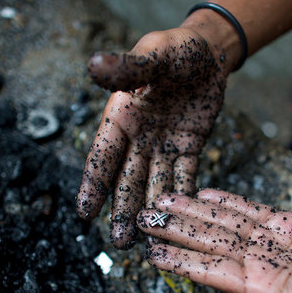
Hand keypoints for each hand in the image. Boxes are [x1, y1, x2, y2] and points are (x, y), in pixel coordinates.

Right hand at [76, 28, 227, 248]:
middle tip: (122, 243)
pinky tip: (183, 219)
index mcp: (121, 116)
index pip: (103, 154)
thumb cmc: (174, 49)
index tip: (84, 213)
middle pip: (128, 178)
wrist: (207, 53)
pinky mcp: (188, 148)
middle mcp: (138, 137)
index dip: (94, 183)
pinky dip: (184, 196)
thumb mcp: (152, 55)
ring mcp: (163, 145)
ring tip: (150, 242)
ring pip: (155, 183)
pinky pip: (185, 176)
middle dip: (125, 210)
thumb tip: (93, 64)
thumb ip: (127, 68)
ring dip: (152, 211)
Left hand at [137, 189, 291, 292]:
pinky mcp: (285, 224)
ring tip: (164, 198)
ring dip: (194, 210)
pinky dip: (226, 200)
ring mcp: (270, 242)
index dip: (181, 260)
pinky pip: (250, 209)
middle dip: (176, 229)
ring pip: (223, 222)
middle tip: (142, 215)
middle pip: (209, 242)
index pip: (212, 271)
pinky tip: (203, 193)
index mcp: (262, 288)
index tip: (151, 250)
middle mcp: (259, 264)